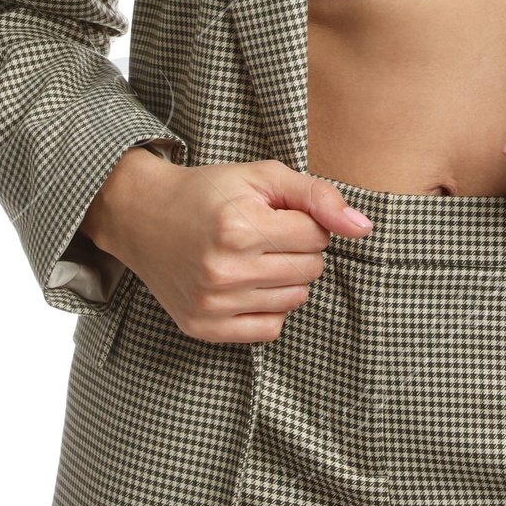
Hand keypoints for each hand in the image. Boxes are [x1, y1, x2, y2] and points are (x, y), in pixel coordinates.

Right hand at [80, 149, 371, 342]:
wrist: (141, 215)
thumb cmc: (208, 192)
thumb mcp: (263, 176)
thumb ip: (318, 196)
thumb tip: (364, 228)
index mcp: (239, 227)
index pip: (316, 235)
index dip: (302, 220)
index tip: (274, 213)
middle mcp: (224, 270)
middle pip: (310, 269)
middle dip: (297, 248)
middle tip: (263, 233)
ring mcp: (212, 304)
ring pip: (294, 299)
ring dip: (284, 277)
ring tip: (252, 256)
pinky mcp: (203, 327)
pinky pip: (269, 329)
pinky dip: (268, 307)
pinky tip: (245, 283)